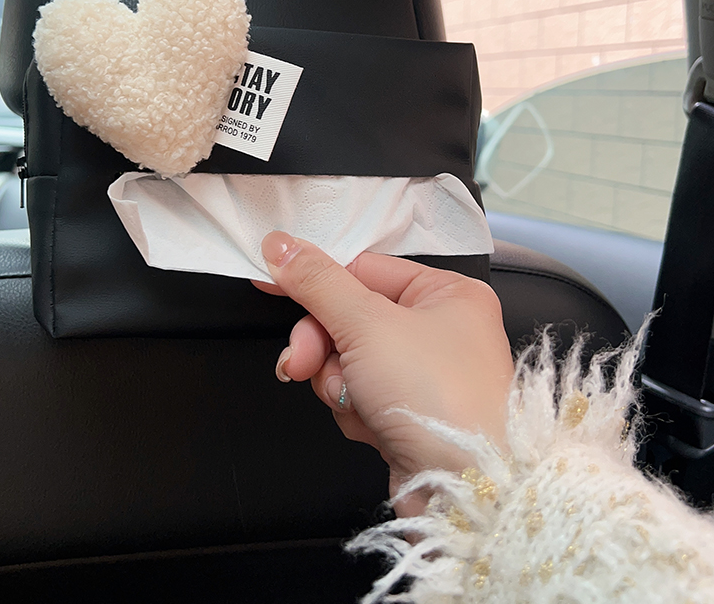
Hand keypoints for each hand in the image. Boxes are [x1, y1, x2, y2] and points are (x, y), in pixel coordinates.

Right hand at [255, 232, 513, 494]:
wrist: (464, 492)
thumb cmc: (438, 397)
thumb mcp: (367, 324)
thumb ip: (318, 282)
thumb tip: (281, 245)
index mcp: (447, 293)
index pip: (364, 270)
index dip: (315, 280)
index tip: (272, 283)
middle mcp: (441, 329)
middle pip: (351, 318)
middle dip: (322, 345)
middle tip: (302, 362)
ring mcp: (425, 375)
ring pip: (348, 359)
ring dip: (338, 381)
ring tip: (354, 399)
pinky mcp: (409, 413)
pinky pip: (360, 395)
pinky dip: (355, 409)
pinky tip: (372, 424)